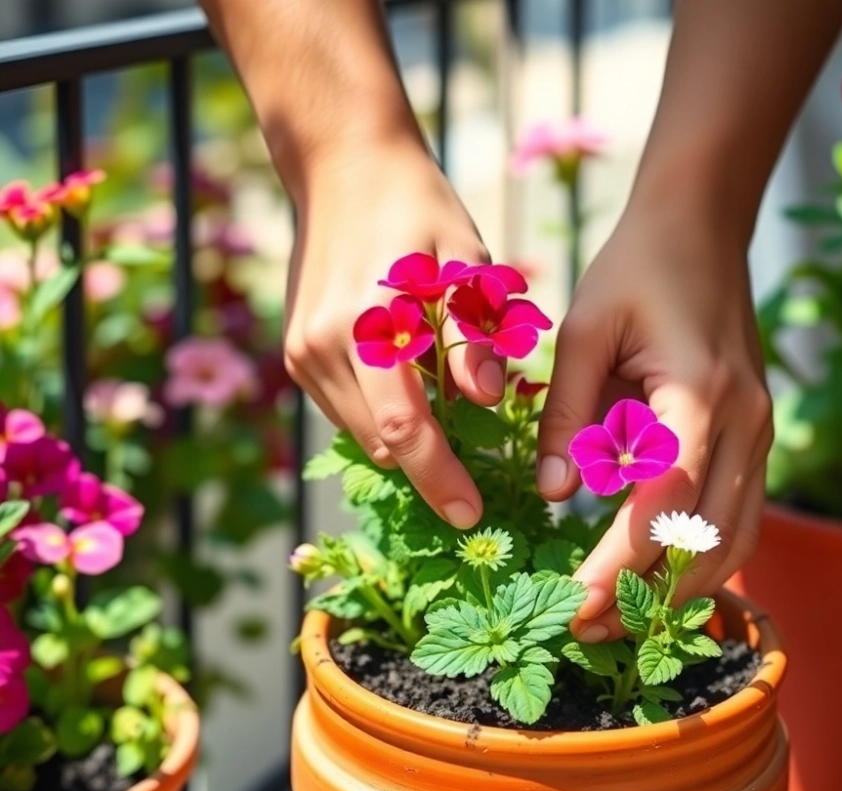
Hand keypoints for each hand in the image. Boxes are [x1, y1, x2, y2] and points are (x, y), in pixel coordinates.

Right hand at [283, 138, 499, 529]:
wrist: (343, 166)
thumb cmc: (418, 207)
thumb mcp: (464, 256)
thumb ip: (472, 331)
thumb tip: (487, 400)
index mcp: (368, 323)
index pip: (403, 428)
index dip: (438, 479)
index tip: (471, 514)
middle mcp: (323, 347)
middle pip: (379, 444)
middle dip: (428, 467)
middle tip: (477, 467)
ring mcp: (302, 353)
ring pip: (361, 434)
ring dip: (404, 442)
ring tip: (447, 416)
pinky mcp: (296, 354)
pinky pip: (345, 410)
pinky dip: (381, 416)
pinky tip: (410, 388)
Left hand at [536, 198, 772, 641]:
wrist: (701, 226)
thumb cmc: (635, 270)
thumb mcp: (584, 332)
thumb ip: (568, 416)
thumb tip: (555, 495)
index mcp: (702, 397)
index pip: (662, 508)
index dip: (617, 568)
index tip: (571, 608)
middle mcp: (746, 426)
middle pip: (707, 542)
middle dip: (645, 598)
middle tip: (582, 629)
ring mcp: (760, 434)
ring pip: (734, 543)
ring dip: (678, 591)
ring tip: (616, 619)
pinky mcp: (754, 438)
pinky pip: (738, 519)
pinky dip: (701, 560)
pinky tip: (656, 580)